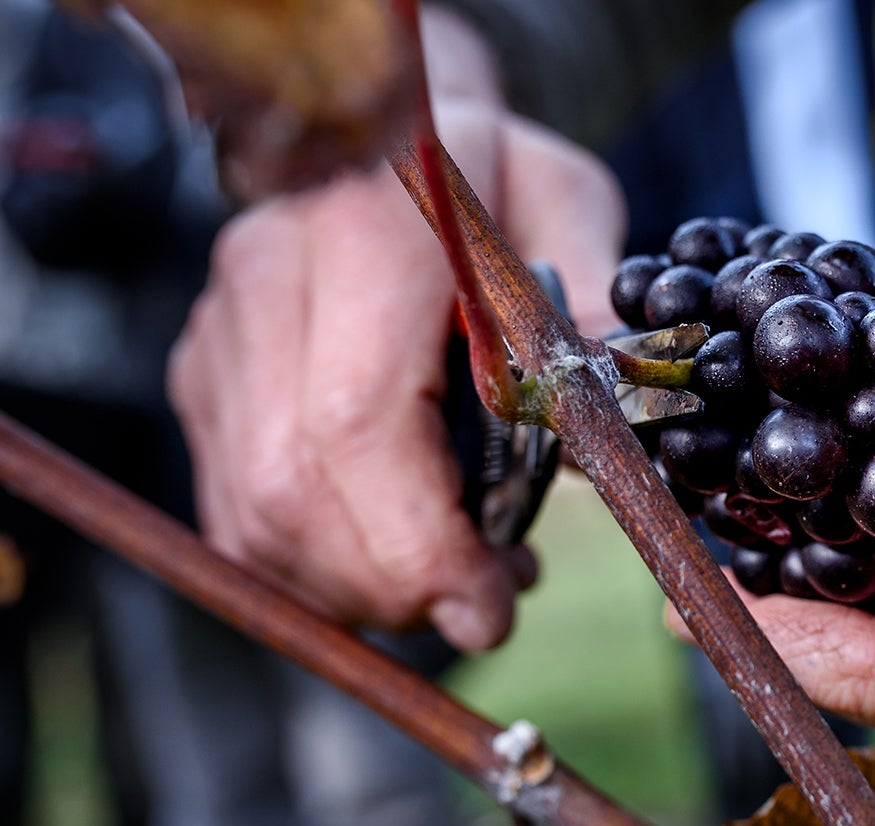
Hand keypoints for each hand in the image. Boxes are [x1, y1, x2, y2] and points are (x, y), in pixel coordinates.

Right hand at [169, 8, 624, 649]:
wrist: (383, 120)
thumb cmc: (492, 175)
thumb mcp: (568, 211)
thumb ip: (594, 318)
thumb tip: (624, 429)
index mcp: (368, 232)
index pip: (356, 421)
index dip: (417, 542)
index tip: (488, 608)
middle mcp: (269, 278)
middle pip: (292, 490)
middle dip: (393, 586)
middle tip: (485, 610)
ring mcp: (219, 331)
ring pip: (253, 518)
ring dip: (356, 589)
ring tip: (457, 579)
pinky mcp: (205, 377)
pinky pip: (236, 514)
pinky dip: (316, 570)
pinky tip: (395, 561)